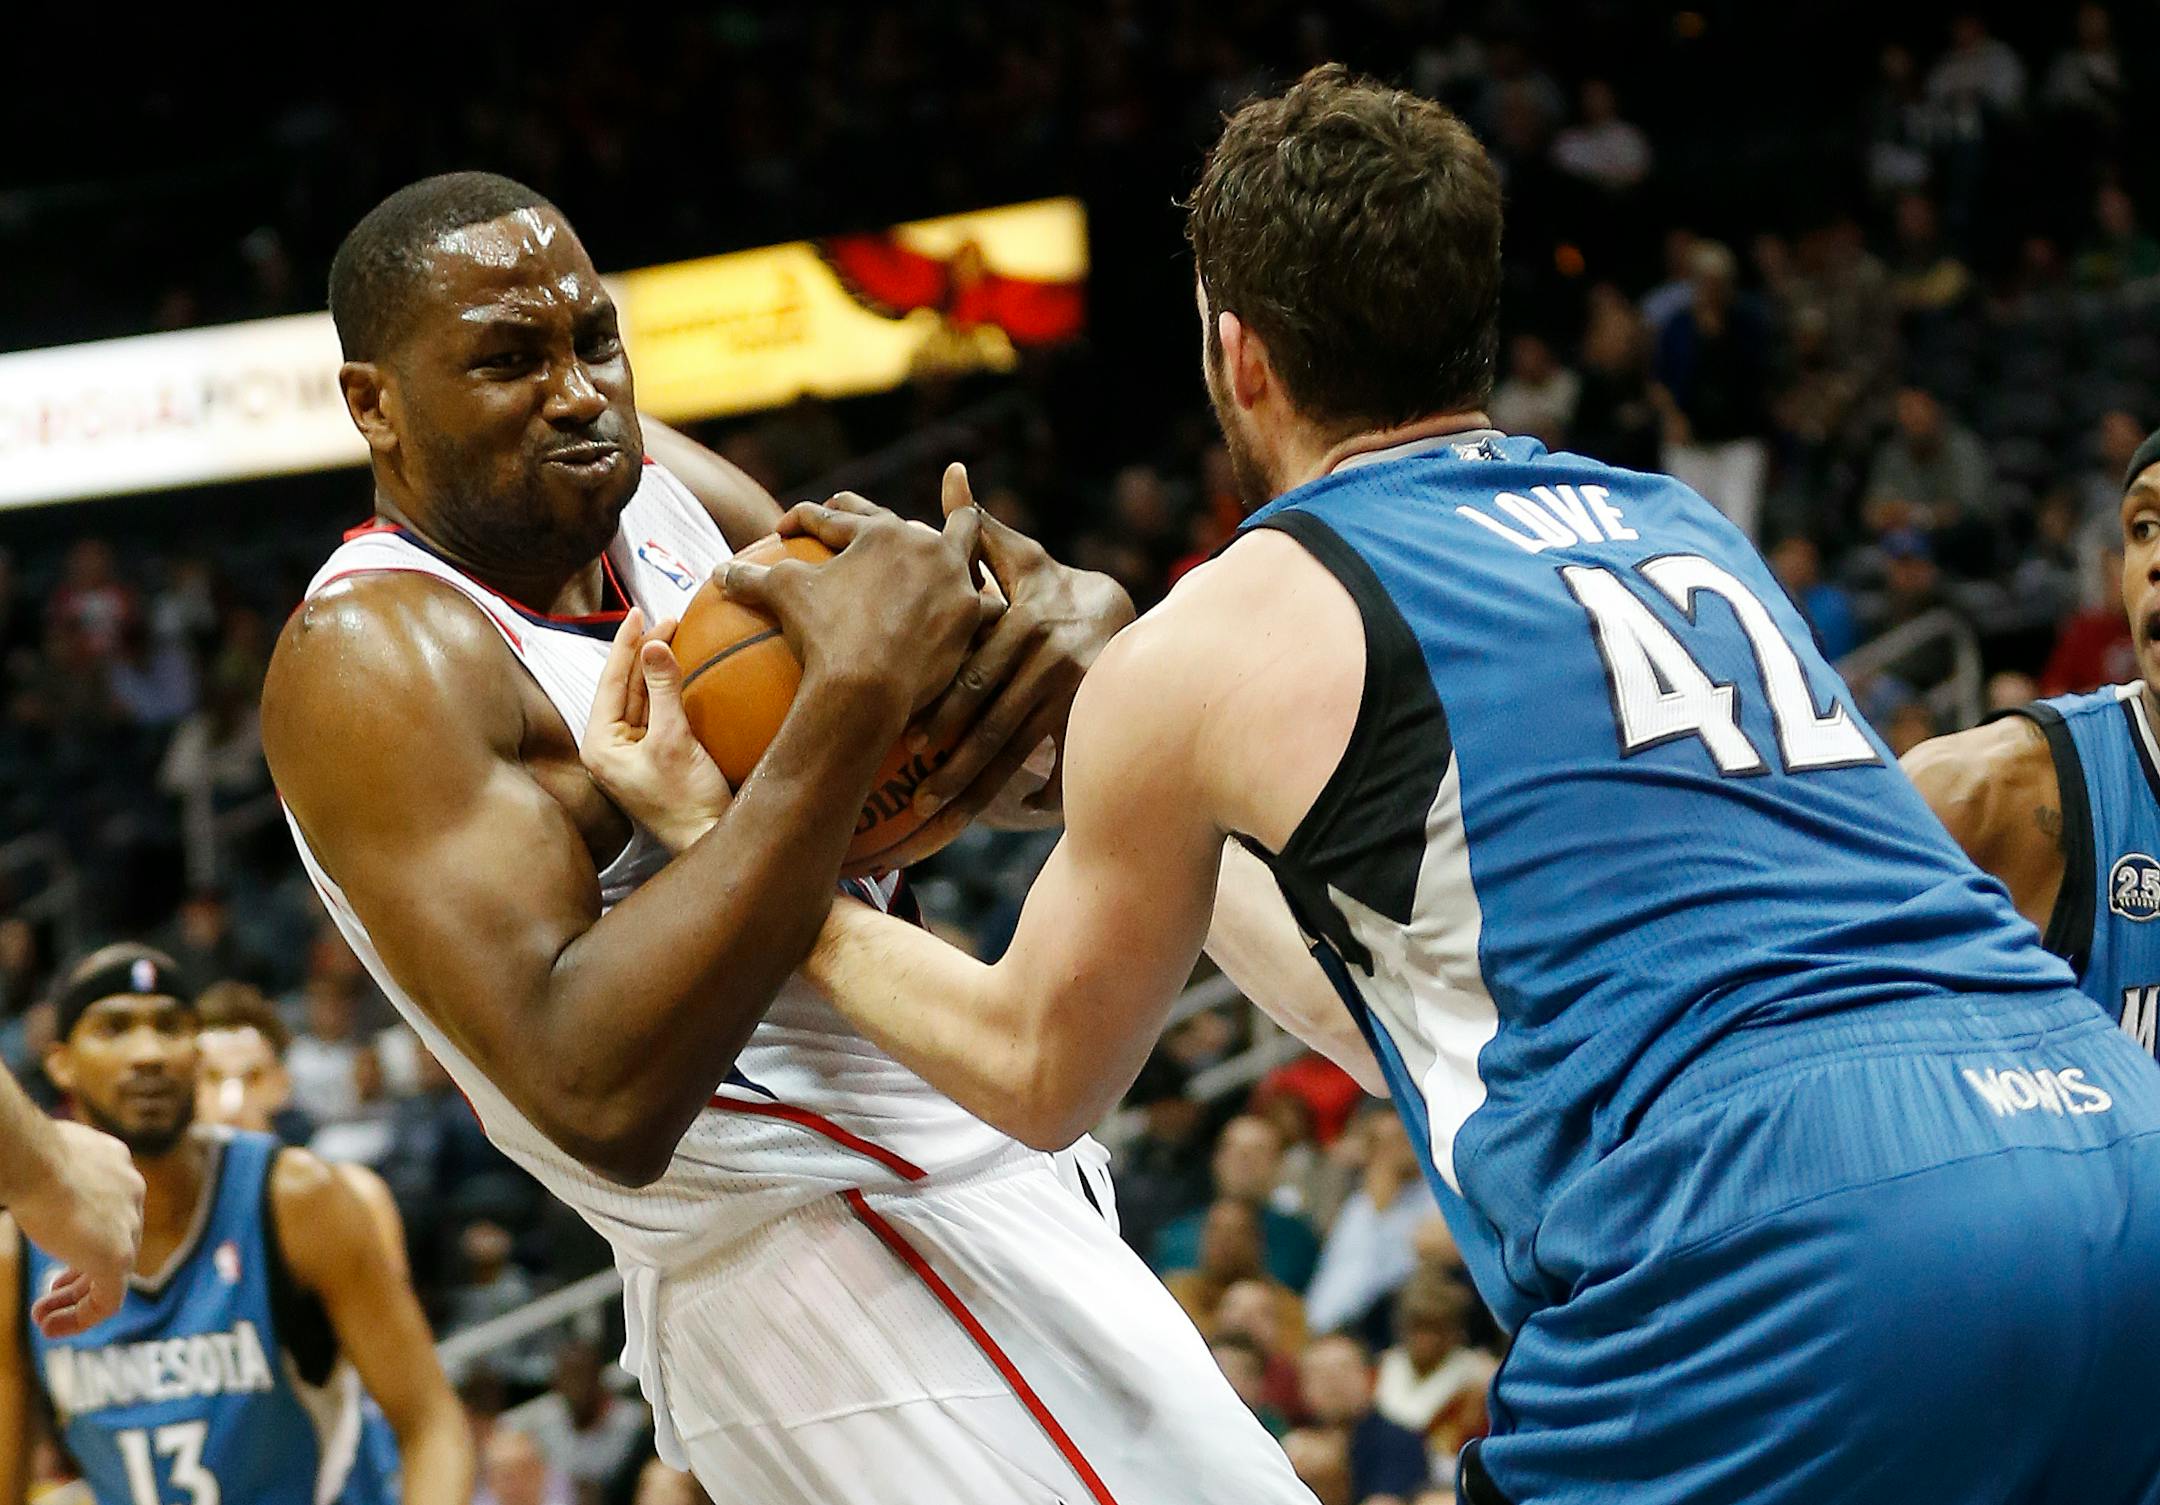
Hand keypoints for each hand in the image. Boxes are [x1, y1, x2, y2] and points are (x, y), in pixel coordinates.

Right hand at [13, 1120, 144, 1337]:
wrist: (35, 1159)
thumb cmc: (26, 1154)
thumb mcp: (42, 1155)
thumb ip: (48, 1170)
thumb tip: (23, 1166)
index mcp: (114, 1163)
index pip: (109, 1206)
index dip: (81, 1234)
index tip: (58, 1249)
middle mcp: (130, 1190)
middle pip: (114, 1238)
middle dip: (80, 1271)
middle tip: (52, 1291)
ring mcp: (128, 1223)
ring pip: (113, 1271)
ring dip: (76, 1299)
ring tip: (45, 1319)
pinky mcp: (118, 1256)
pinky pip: (110, 1297)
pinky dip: (83, 1317)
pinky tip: (51, 1329)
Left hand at [582, 608, 735, 853]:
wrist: (708, 839)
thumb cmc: (686, 800)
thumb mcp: (674, 739)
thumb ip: (663, 689)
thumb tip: (653, 644)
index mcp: (599, 745)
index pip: (610, 682)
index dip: (625, 644)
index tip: (639, 613)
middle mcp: (608, 747)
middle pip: (624, 687)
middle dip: (643, 652)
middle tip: (667, 620)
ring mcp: (630, 752)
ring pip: (639, 697)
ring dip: (655, 667)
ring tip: (672, 635)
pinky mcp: (651, 756)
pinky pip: (654, 712)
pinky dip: (665, 689)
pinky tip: (677, 669)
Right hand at [723, 490, 989, 716]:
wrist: (866, 689)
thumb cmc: (822, 635)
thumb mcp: (781, 595)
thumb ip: (751, 577)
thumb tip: (716, 572)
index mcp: (878, 532)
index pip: (836, 517)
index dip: (806, 520)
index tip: (788, 528)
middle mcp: (924, 545)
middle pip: (906, 520)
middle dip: (887, 514)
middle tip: (868, 514)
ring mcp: (954, 580)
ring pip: (965, 546)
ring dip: (962, 532)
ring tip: (964, 518)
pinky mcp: (973, 618)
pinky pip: (985, 601)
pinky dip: (981, 598)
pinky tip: (981, 602)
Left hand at [907, 463, 1134, 822]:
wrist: (1130, 613)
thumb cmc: (1058, 587)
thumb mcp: (1024, 557)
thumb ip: (979, 529)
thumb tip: (951, 475)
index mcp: (1026, 622)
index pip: (975, 675)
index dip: (942, 711)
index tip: (909, 741)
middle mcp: (1051, 659)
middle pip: (992, 721)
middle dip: (954, 763)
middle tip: (917, 797)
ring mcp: (1077, 693)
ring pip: (1020, 750)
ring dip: (981, 788)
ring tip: (943, 817)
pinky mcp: (1096, 716)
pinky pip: (1065, 761)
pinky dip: (1042, 792)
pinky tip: (1014, 813)